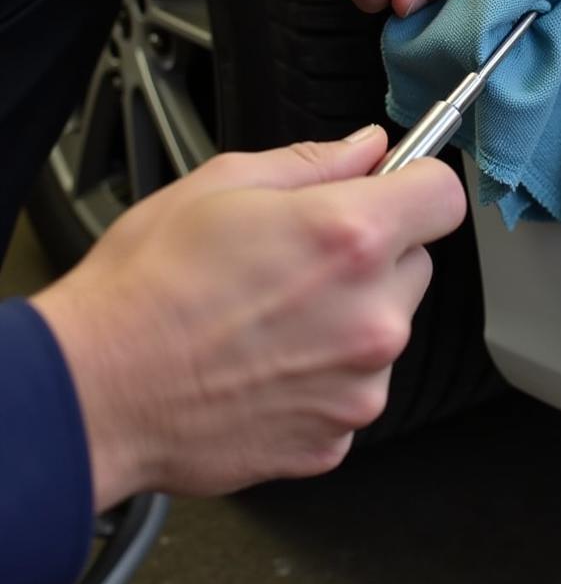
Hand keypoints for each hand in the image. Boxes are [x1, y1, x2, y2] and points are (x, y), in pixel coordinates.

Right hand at [31, 127, 464, 511]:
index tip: (397, 190)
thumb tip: (369, 147)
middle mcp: (371, 315)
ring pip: (388, 326)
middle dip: (376, 253)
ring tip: (275, 316)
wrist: (93, 393)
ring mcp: (360, 384)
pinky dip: (327, 373)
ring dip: (352, 315)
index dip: (418, 184)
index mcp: (349, 237)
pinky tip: (270, 362)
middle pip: (417, 263)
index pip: (444, 196)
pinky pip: (357, 384)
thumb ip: (316, 161)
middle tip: (305, 259)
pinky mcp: (339, 436)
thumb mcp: (224, 185)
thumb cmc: (146, 289)